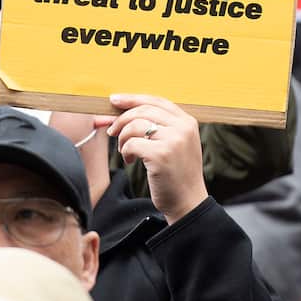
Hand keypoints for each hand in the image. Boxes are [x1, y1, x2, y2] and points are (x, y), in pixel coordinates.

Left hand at [100, 94, 207, 224]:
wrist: (188, 202)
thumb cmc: (177, 174)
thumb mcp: (177, 144)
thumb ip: (162, 126)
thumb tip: (128, 110)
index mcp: (187, 122)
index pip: (156, 101)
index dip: (133, 98)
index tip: (114, 100)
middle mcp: (183, 128)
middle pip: (143, 110)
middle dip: (122, 119)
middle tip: (112, 131)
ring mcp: (173, 141)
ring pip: (135, 126)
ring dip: (123, 138)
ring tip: (123, 150)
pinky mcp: (161, 155)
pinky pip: (132, 144)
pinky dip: (125, 151)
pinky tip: (128, 160)